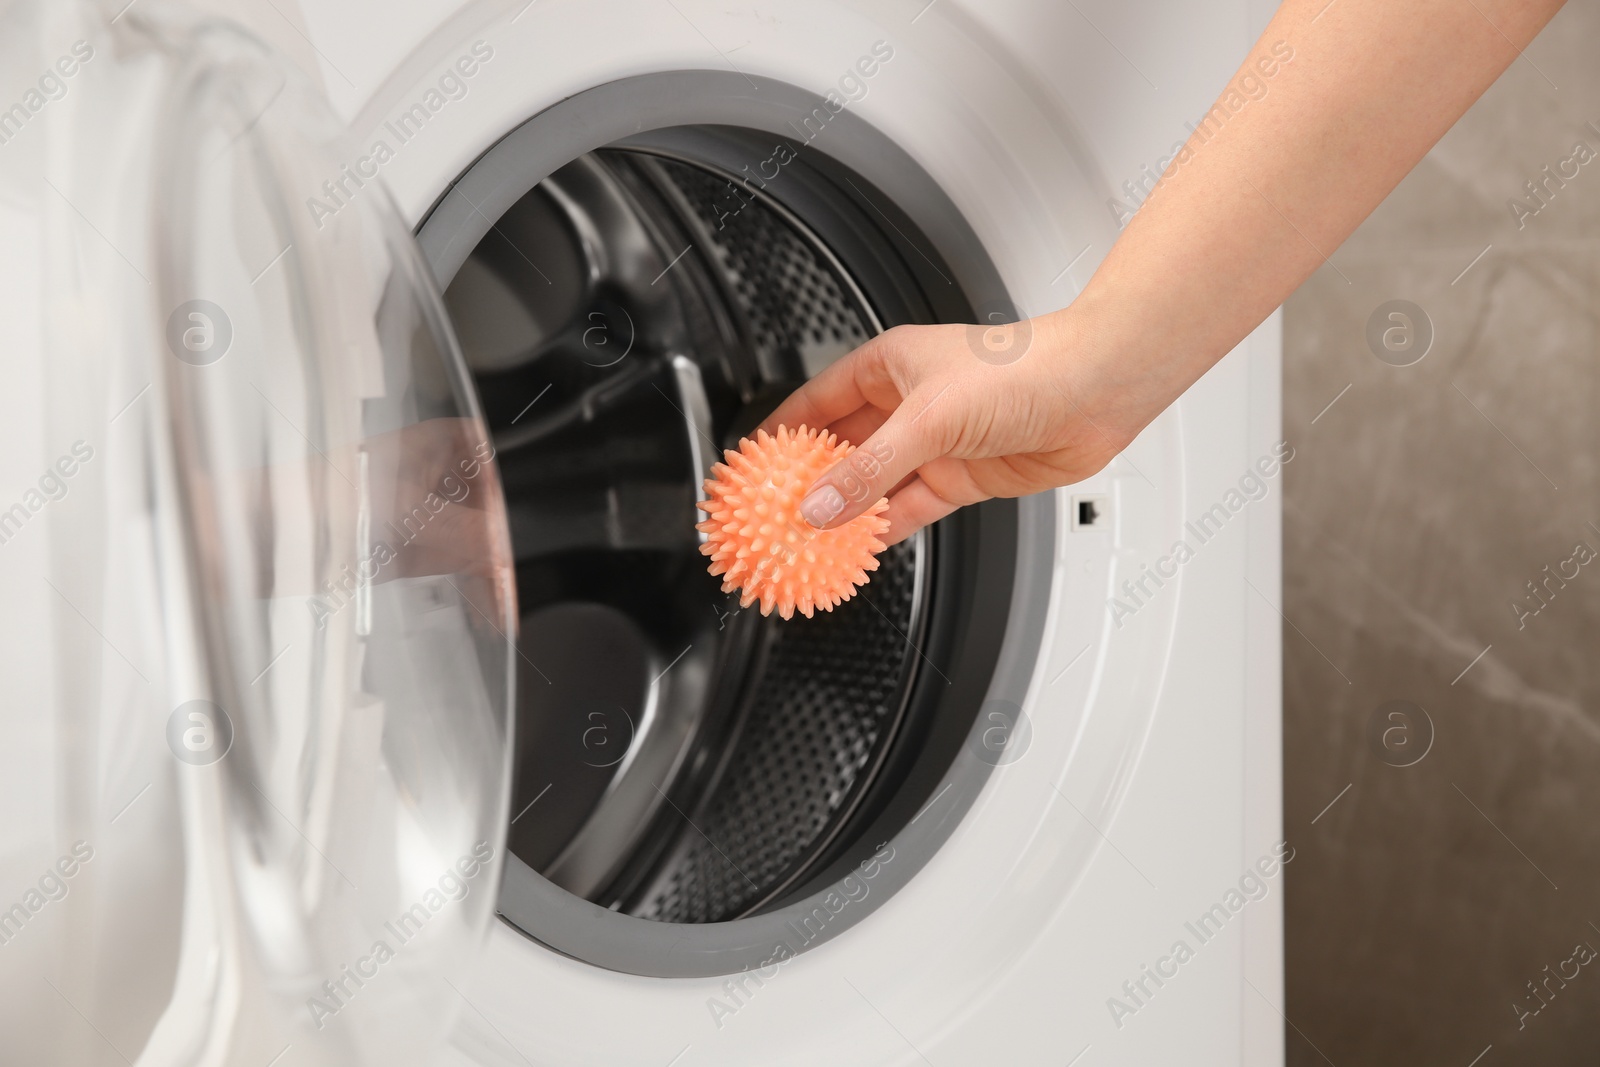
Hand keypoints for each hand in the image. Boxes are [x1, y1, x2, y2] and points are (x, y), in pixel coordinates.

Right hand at [759, 313, 1155, 544]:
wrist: (1093, 392)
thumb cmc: (1022, 369)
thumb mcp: (928, 418)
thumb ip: (870, 470)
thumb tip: (820, 506)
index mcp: (888, 366)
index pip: (816, 402)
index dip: (781, 435)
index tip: (752, 468)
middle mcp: (907, 404)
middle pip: (841, 450)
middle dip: (807, 484)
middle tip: (772, 516)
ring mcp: (933, 443)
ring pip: (872, 486)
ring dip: (844, 514)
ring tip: (807, 542)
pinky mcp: (960, 477)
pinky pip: (907, 510)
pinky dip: (883, 531)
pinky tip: (857, 549)